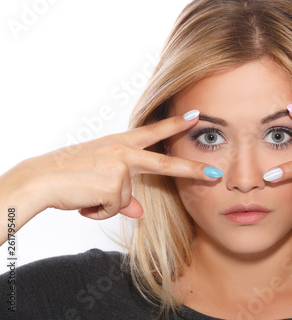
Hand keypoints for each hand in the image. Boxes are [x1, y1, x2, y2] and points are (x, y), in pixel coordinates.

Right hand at [6, 110, 219, 220]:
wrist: (40, 179)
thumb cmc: (69, 176)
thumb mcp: (101, 179)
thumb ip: (125, 194)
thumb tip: (140, 211)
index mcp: (121, 144)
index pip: (153, 131)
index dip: (175, 124)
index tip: (196, 116)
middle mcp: (123, 151)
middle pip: (164, 163)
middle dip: (192, 170)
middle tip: (216, 175)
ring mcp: (120, 167)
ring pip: (126, 199)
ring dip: (106, 204)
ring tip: (85, 193)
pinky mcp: (114, 185)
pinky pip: (114, 209)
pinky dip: (99, 211)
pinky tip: (83, 200)